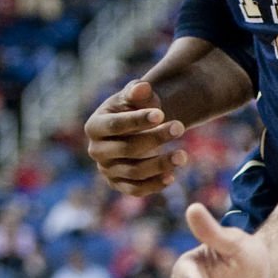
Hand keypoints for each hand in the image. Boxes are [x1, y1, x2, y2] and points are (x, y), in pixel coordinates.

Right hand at [85, 79, 187, 194]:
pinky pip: (136, 190)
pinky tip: (172, 176)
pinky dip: (155, 185)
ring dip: (161, 164)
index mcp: (94, 127)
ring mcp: (107, 170)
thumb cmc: (135, 108)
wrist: (137, 128)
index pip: (115, 125)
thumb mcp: (134, 97)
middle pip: (127, 149)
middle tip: (180, 127)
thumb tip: (143, 87)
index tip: (161, 114)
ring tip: (183, 155)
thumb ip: (137, 92)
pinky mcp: (119, 185)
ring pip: (134, 172)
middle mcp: (96, 151)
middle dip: (155, 138)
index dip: (138, 120)